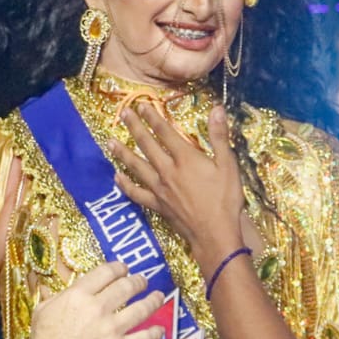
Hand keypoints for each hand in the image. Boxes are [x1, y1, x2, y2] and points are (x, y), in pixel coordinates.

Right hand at [24, 260, 164, 338]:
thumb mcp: (42, 312)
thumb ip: (53, 297)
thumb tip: (50, 288)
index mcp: (78, 295)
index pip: (106, 272)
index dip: (119, 268)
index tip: (124, 269)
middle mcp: (97, 308)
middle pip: (126, 286)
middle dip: (138, 281)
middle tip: (143, 280)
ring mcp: (111, 329)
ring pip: (141, 309)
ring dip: (153, 300)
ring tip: (159, 296)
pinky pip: (143, 338)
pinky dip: (154, 333)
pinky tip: (160, 329)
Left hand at [110, 102, 243, 267]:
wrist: (215, 234)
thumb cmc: (225, 200)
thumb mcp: (228, 165)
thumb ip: (219, 136)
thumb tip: (216, 109)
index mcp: (185, 158)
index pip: (165, 131)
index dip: (153, 116)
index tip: (142, 104)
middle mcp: (168, 170)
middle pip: (146, 144)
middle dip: (134, 127)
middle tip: (122, 113)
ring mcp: (160, 189)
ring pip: (136, 167)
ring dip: (123, 153)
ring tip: (110, 142)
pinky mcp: (157, 205)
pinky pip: (137, 193)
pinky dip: (125, 185)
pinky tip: (116, 178)